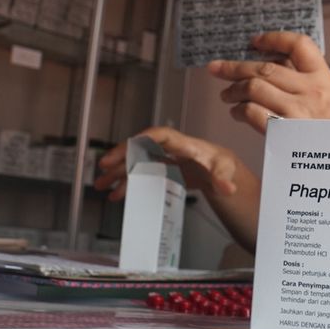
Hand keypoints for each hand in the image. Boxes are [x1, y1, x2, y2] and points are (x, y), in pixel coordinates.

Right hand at [94, 126, 239, 201]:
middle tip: (104, 166)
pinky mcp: (163, 172)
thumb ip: (224, 179)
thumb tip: (226, 188)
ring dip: (119, 172)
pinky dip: (129, 184)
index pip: (162, 135)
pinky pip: (142, 175)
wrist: (224, 171)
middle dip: (122, 155)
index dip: (144, 138)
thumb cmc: (224, 165)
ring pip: (138, 163)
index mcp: (186, 146)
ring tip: (102, 183)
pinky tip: (118, 193)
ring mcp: (166, 161)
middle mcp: (172, 150)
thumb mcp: (227, 171)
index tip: (129, 144)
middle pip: (143, 148)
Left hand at [209, 31, 329, 133]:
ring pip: (254, 87)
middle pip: (266, 68)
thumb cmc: (324, 127)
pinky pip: (252, 111)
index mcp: (324, 78)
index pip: (299, 45)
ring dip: (234, 90)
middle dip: (235, 67)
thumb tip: (262, 58)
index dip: (274, 38)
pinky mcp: (283, 132)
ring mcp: (298, 111)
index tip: (253, 42)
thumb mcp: (324, 96)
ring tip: (227, 95)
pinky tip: (236, 112)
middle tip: (217, 69)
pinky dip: (238, 110)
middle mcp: (313, 91)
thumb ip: (300, 77)